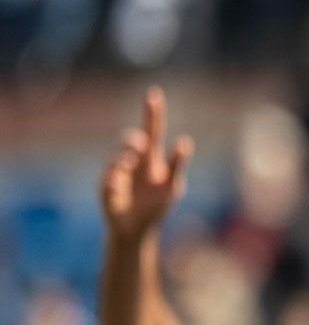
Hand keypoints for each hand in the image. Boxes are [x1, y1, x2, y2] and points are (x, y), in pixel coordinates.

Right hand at [99, 87, 193, 241]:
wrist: (138, 229)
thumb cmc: (156, 204)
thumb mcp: (173, 186)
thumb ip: (178, 165)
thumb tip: (185, 141)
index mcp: (151, 159)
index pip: (152, 131)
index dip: (152, 113)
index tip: (154, 94)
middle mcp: (132, 162)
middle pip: (130, 142)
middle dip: (133, 140)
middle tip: (141, 145)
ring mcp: (118, 174)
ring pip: (117, 160)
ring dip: (124, 158)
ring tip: (131, 160)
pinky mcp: (107, 190)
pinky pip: (108, 183)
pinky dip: (113, 182)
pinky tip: (119, 184)